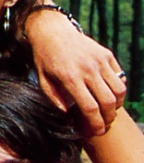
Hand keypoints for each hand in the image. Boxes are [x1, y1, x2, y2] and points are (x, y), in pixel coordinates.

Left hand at [27, 10, 124, 134]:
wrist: (52, 31)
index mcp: (70, 77)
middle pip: (108, 102)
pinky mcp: (106, 55)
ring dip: (116, 105)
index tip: (96, 131)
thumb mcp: (42, 79)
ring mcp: (100, 61)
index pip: (89, 107)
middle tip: (104, 125)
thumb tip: (68, 116)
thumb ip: (54, 98)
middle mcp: (88, 69)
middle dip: (108, 118)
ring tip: (108, 111)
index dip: (95, 123)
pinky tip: (110, 95)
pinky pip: (119, 77)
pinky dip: (118, 90)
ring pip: (119, 90)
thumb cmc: (45, 58)